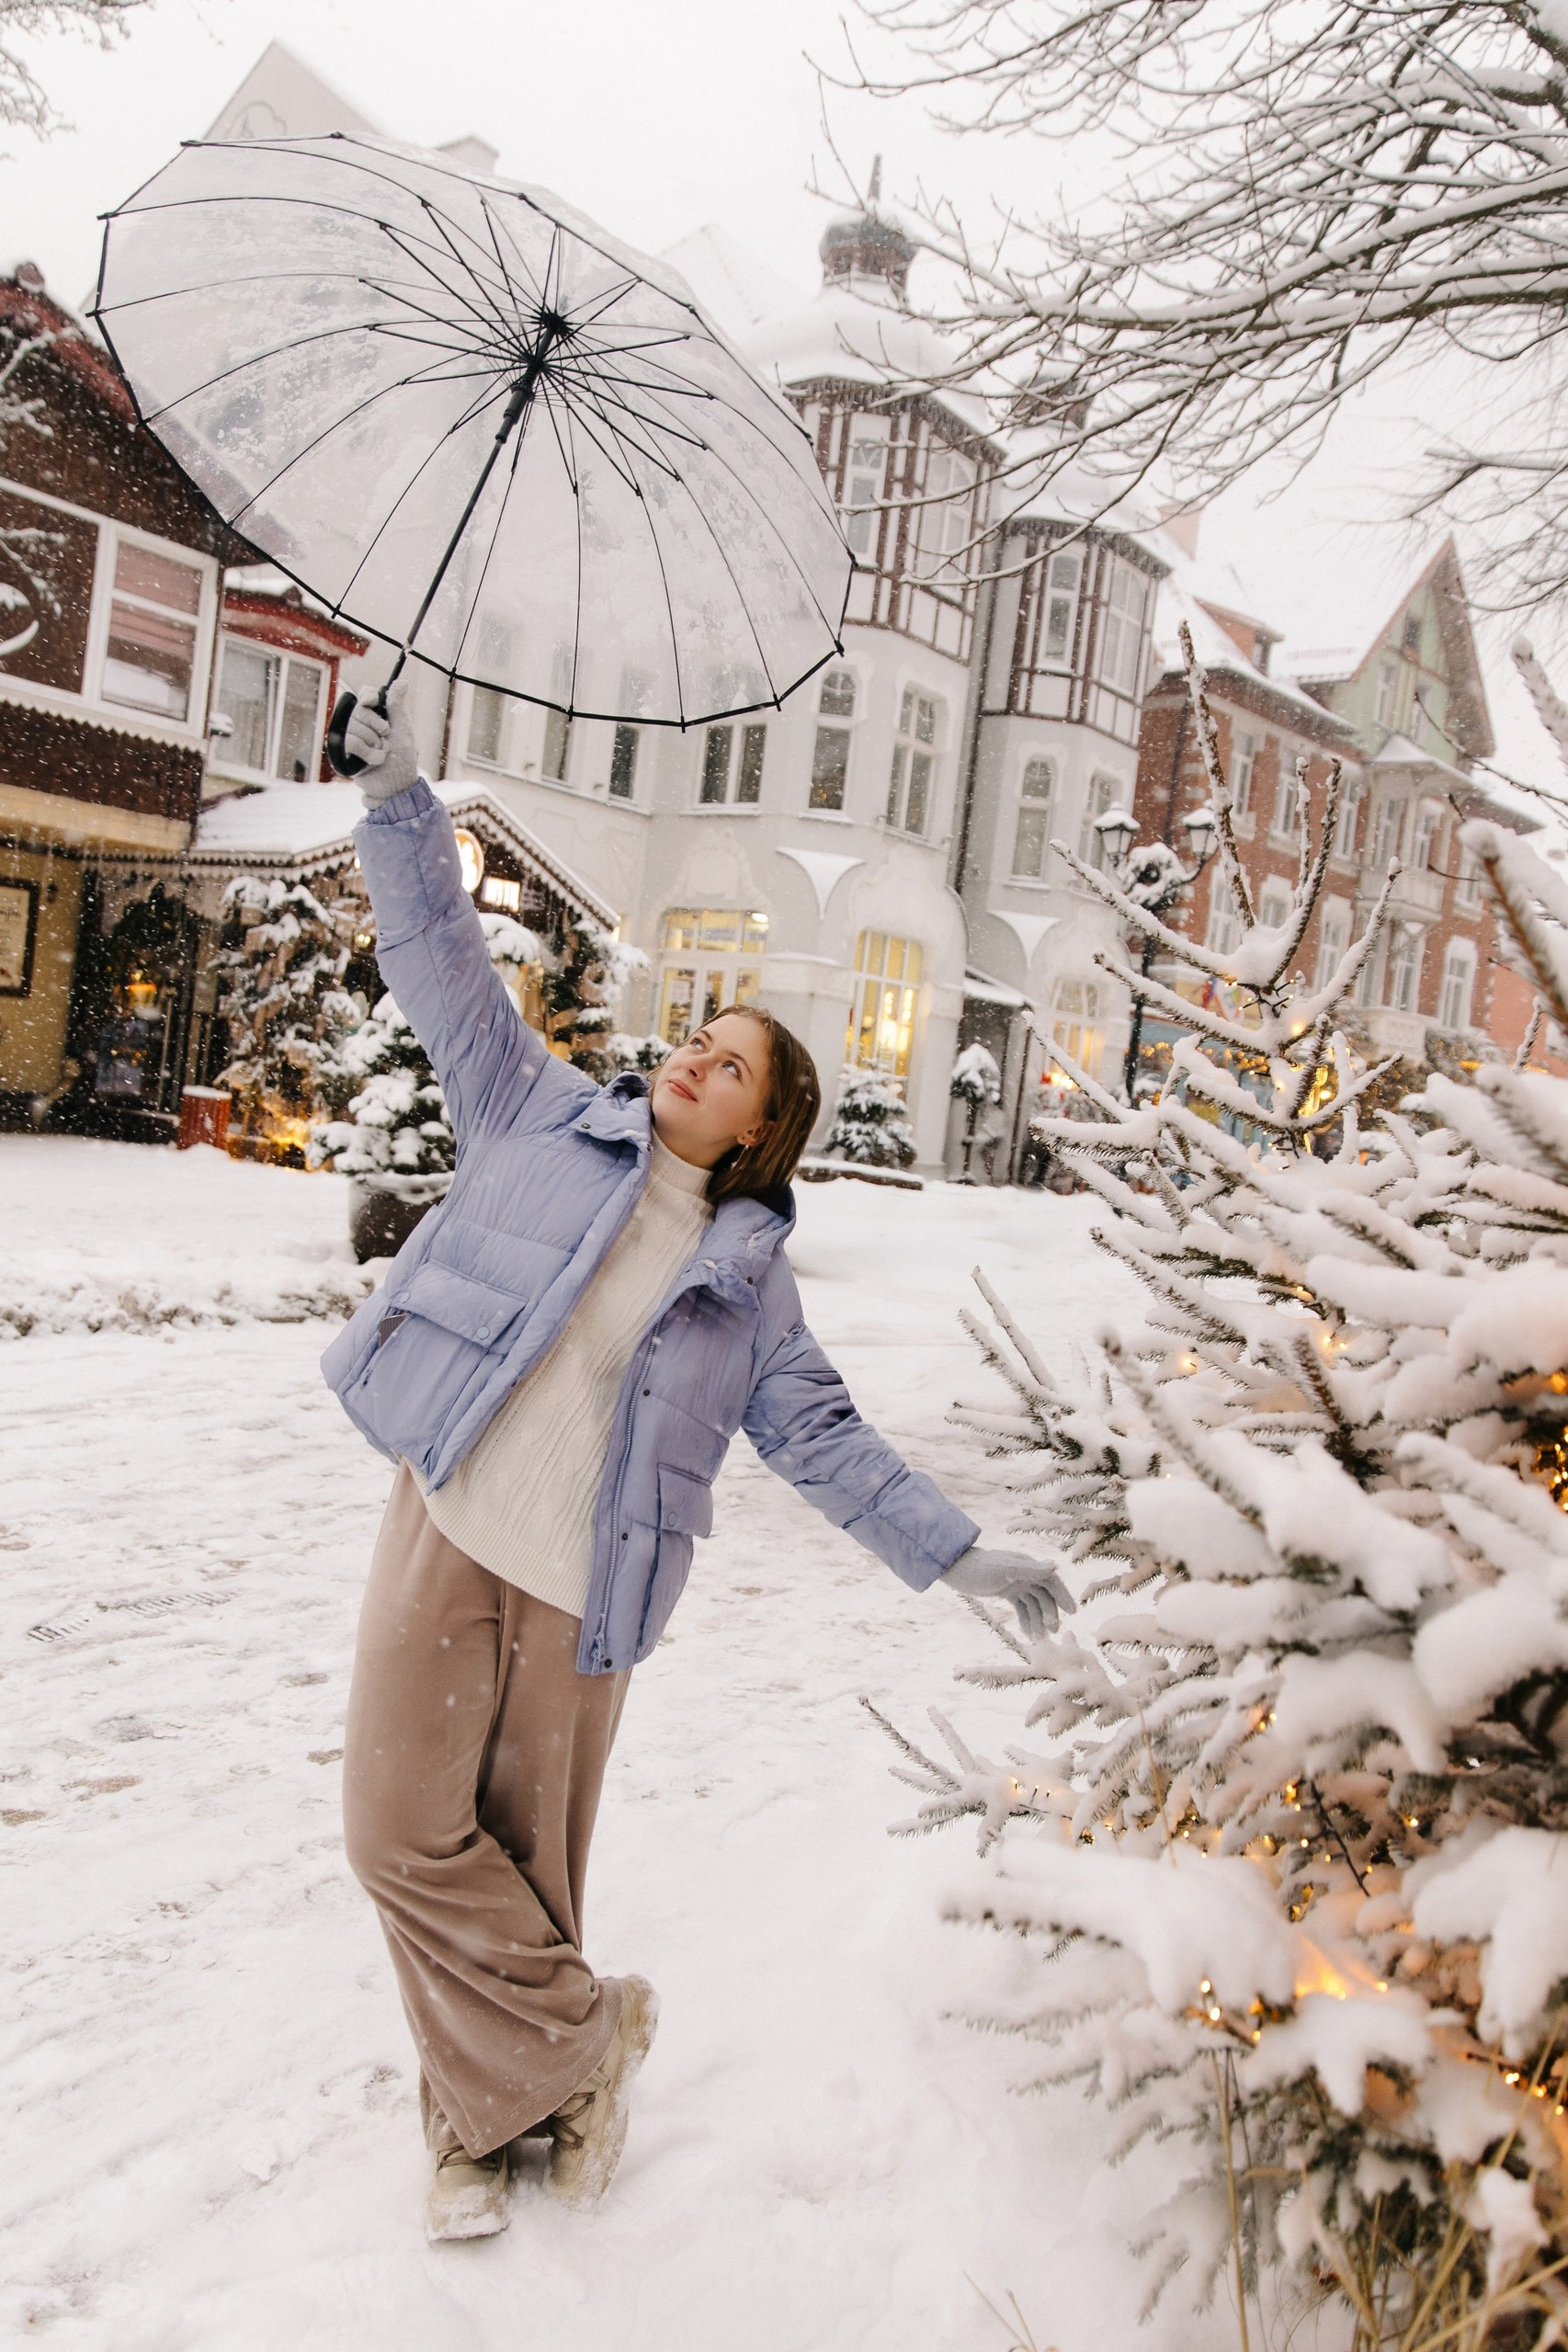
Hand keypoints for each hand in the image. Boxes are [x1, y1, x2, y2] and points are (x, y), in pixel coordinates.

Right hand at [347, 679, 420, 805]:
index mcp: (379, 714)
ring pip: (353, 726)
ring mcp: (353, 736)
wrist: (395, 785)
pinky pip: (348, 741)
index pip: (366, 694)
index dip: (367, 696)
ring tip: (383, 752)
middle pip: (359, 710)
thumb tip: (403, 681)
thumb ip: (397, 705)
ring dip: (372, 742)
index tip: (372, 703)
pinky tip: (375, 760)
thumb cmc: (403, 758)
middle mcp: (364, 723)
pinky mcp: (345, 751)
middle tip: (386, 737)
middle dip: (375, 725)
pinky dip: (365, 752)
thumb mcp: (403, 729)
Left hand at [942, 1544, 1076, 1641]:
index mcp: (1027, 1565)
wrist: (955, 1568)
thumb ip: (1030, 1569)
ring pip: (1033, 1604)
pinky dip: (1026, 1619)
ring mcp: (1015, 1582)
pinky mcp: (1005, 1590)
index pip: (1051, 1581)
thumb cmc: (979, 1567)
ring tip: (1039, 1639)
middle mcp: (1025, 1573)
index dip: (1063, 1596)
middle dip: (1050, 1613)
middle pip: (1044, 1595)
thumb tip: (1056, 1566)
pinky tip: (1027, 1634)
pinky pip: (1021, 1607)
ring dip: (1038, 1620)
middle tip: (1052, 1633)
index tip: (1072, 1613)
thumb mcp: (1005, 1569)